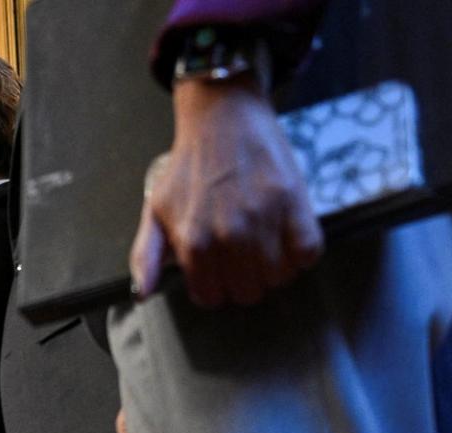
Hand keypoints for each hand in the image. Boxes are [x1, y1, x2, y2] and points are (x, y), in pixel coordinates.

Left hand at [131, 76, 321, 307]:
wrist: (222, 115)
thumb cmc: (189, 165)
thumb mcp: (156, 210)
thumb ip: (146, 256)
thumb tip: (143, 295)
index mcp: (193, 242)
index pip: (212, 298)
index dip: (216, 286)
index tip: (219, 269)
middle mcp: (229, 235)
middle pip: (248, 293)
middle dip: (244, 279)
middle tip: (242, 253)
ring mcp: (264, 219)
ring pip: (278, 278)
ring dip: (274, 268)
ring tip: (265, 243)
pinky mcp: (294, 202)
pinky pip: (308, 254)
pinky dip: (303, 253)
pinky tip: (288, 236)